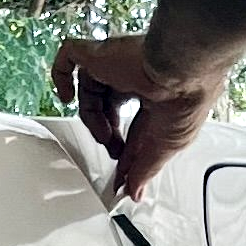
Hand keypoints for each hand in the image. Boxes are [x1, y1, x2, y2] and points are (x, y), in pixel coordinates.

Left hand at [50, 35, 224, 199]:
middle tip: (112, 150)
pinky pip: (68, 54)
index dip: (122, 146)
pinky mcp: (98, 52)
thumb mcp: (165, 147)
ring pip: (89, 89)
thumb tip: (135, 193)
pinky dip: (60, 77)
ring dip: (91, 118)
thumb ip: (145, 169)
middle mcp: (135, 77)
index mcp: (156, 94)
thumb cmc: (185, 101)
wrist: (180, 72)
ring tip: (103, 134)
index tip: (119, 169)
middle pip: (107, 106)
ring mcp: (115, 63)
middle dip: (106, 132)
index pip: (130, 121)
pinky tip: (65, 95)